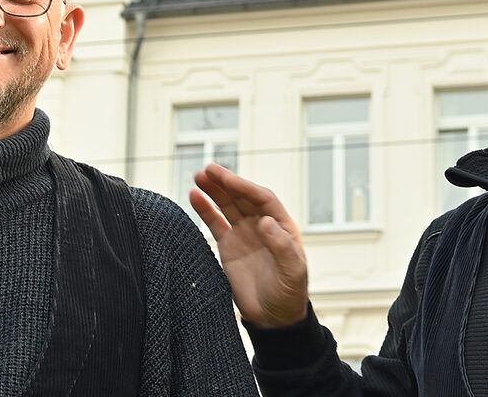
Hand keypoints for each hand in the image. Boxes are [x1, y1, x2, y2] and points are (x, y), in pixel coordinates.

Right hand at [191, 163, 309, 327]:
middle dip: (225, 182)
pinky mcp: (229, 246)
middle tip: (208, 169)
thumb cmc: (289, 294)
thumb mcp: (293, 271)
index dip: (244, 186)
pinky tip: (194, 197)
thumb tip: (264, 221)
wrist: (274, 318)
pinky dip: (204, 210)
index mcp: (281, 226)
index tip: (227, 178)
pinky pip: (215, 223)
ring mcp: (244, 234)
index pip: (262, 198)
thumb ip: (281, 246)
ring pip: (227, 205)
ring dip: (214, 190)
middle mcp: (262, 225)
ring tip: (198, 176)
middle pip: (242, 197)